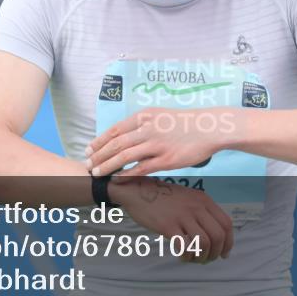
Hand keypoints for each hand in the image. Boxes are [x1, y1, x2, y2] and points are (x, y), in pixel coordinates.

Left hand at [86, 108, 235, 177]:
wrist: (209, 127)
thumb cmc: (184, 123)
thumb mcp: (160, 116)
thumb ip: (142, 125)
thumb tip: (124, 135)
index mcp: (144, 116)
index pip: (115, 130)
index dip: (99, 141)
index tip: (88, 150)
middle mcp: (148, 129)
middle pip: (115, 144)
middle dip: (98, 156)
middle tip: (87, 165)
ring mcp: (157, 144)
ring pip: (124, 157)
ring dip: (108, 166)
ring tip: (97, 174)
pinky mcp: (166, 159)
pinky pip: (141, 169)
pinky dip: (127, 174)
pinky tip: (117, 179)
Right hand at [109, 177, 233, 262]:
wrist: (138, 191)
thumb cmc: (164, 197)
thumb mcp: (188, 198)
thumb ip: (202, 211)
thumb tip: (215, 236)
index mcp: (204, 200)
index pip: (226, 224)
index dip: (228, 242)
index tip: (224, 254)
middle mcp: (196, 207)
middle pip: (218, 236)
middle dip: (215, 253)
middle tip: (206, 260)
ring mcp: (183, 216)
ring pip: (204, 243)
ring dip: (201, 257)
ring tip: (193, 258)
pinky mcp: (168, 225)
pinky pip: (185, 246)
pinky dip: (187, 256)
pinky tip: (182, 256)